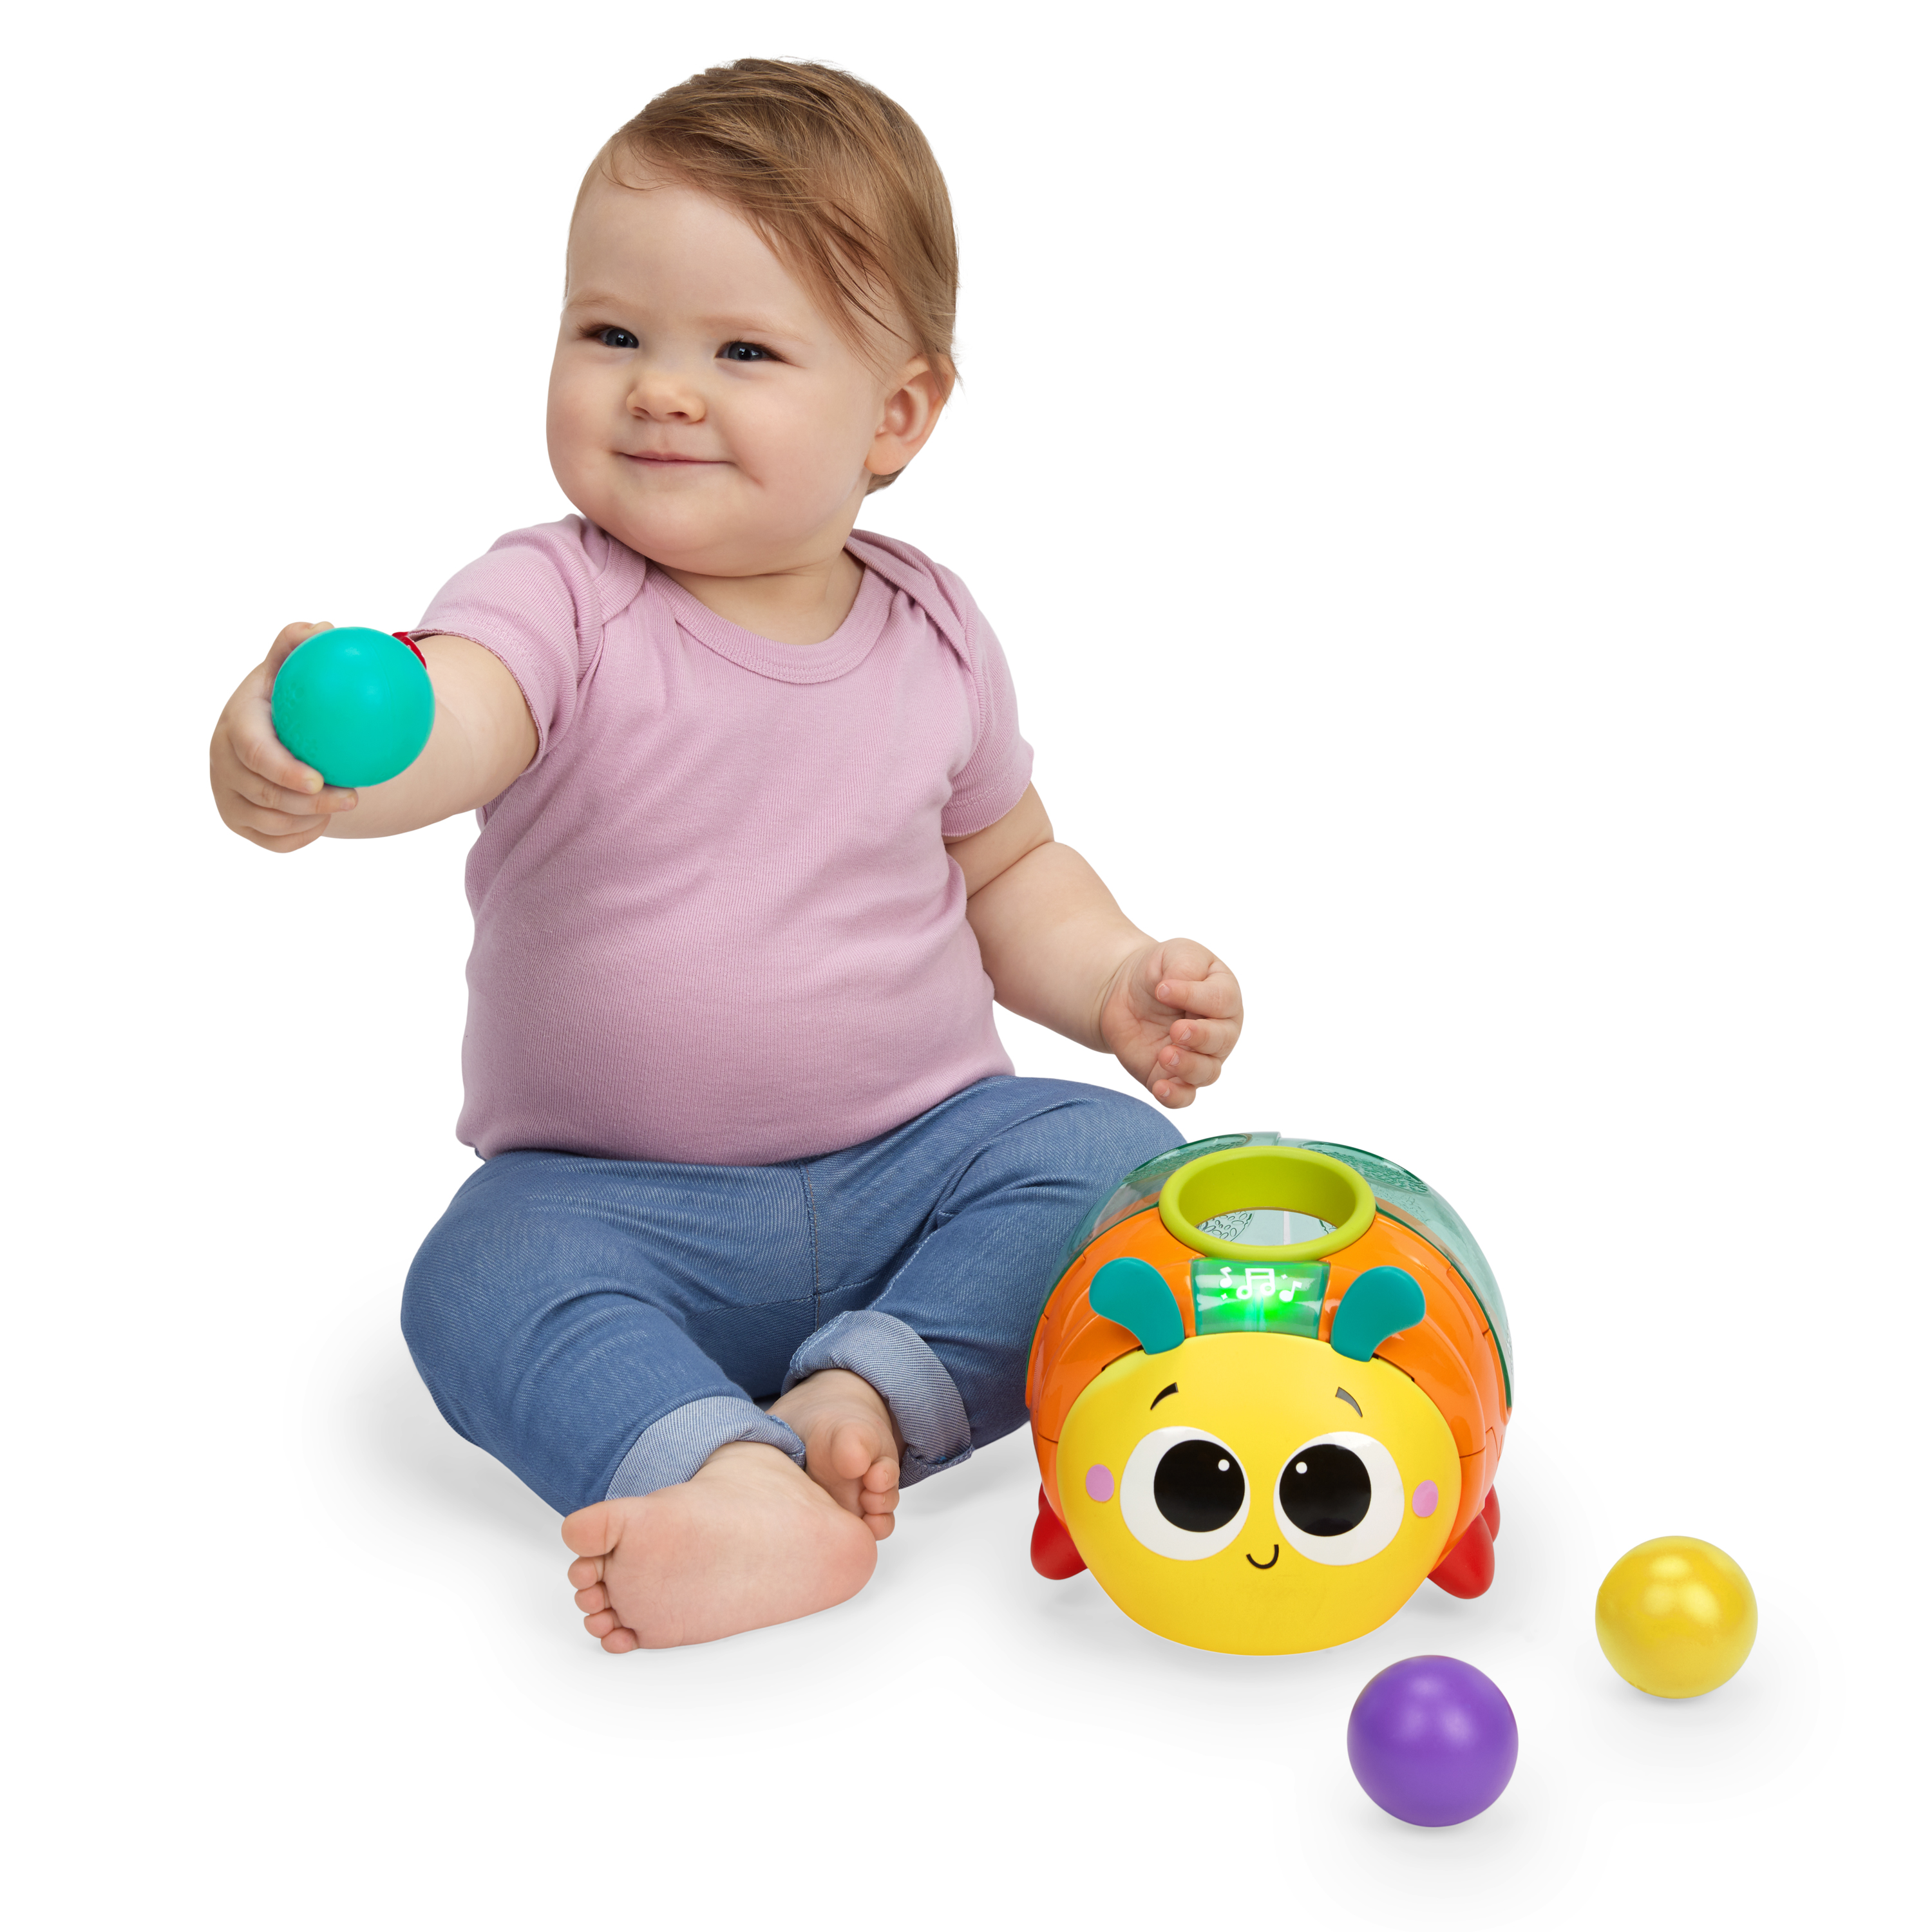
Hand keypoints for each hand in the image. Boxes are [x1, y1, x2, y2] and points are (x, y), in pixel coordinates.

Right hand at [210, 622, 359, 850]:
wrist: (276, 733)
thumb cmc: (288, 696)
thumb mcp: (289, 666)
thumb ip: (298, 643)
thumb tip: (323, 628)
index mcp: (235, 725)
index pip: (255, 753)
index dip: (283, 771)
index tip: (319, 779)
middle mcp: (223, 762)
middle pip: (265, 795)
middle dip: (309, 803)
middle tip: (353, 797)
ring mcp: (228, 796)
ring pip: (272, 823)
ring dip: (311, 819)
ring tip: (343, 804)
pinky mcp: (239, 822)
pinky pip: (275, 842)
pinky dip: (303, 837)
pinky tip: (324, 820)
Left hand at [1099, 938, 1242, 1107]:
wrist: (1126, 992)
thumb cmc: (1160, 971)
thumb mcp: (1175, 954)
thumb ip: (1185, 966)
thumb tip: (1177, 988)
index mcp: (1224, 997)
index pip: (1222, 1001)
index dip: (1195, 997)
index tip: (1162, 989)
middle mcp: (1219, 1031)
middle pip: (1222, 1041)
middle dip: (1200, 1037)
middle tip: (1176, 1030)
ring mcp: (1198, 1057)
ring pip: (1207, 1073)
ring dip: (1189, 1067)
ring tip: (1166, 1054)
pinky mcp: (1173, 1077)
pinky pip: (1184, 1097)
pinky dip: (1176, 1096)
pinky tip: (1161, 1087)